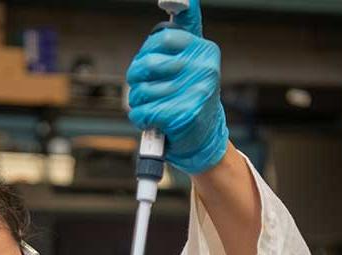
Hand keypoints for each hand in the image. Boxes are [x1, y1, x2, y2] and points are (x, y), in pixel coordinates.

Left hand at [126, 0, 227, 173]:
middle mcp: (204, 69)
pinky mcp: (181, 116)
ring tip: (155, 107)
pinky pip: (141, 112)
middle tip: (146, 90)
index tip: (149, 65)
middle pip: (145, 65)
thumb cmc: (191, 95)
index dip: (146, 53)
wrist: (204, 137)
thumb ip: (186, 29)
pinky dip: (141, 119)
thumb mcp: (193, 59)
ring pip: (140, 92)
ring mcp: (194, 93)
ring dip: (139, 103)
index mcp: (205, 51)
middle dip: (137, 80)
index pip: (161, 39)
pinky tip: (154, 121)